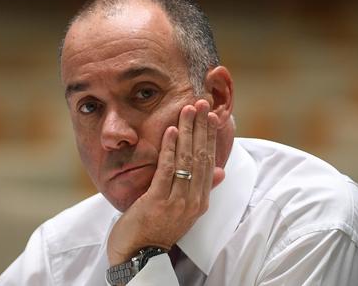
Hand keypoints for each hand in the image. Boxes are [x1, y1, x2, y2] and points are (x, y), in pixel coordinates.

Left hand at [106, 99, 224, 264]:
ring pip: (186, 159)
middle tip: (202, 103)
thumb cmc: (156, 230)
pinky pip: (168, 169)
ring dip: (188, 131)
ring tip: (189, 109)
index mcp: (200, 201)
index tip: (212, 115)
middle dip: (201, 128)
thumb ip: (200, 189)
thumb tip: (220, 171)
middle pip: (201, 156)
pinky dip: (171, 148)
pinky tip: (172, 130)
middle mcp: (193, 201)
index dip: (210, 137)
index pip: (208, 161)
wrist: (137, 255)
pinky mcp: (159, 201)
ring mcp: (177, 202)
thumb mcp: (182, 210)